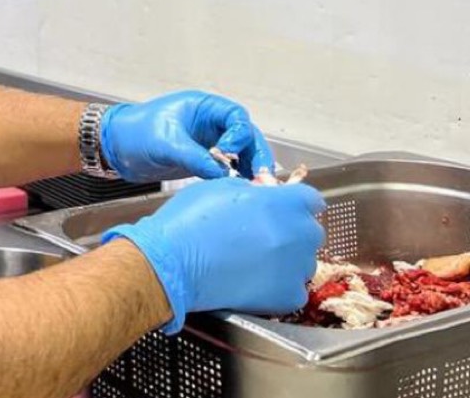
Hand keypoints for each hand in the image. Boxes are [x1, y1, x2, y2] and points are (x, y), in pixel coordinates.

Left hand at [99, 90, 274, 182]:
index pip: (235, 117)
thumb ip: (194, 156)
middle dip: (255, 154)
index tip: (229, 152)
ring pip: (241, 153)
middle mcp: (210, 123)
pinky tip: (241, 188)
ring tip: (257, 186)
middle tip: (261, 175)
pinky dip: (237, 176)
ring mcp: (209, 142)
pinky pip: (228, 167)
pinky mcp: (204, 160)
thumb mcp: (165, 142)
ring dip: (250, 168)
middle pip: (245, 136)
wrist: (115, 148)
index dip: (239, 134)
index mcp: (202, 107)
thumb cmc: (134, 132)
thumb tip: (221, 172)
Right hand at [103, 178, 325, 332]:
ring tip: (252, 262)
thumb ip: (252, 192)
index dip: (295, 204)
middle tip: (261, 237)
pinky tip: (253, 282)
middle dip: (291, 232)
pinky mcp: (289, 296)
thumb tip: (261, 199)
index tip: (283, 211)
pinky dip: (279, 287)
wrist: (172, 263)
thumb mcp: (220, 187)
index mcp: (284, 202)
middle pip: (309, 231)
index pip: (312, 200)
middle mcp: (299, 233)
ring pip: (303, 262)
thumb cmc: (189, 221)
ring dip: (286, 260)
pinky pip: (294, 289)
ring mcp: (296, 267)